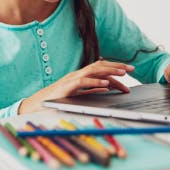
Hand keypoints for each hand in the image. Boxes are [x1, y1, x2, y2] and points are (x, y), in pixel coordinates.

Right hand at [18, 60, 134, 113]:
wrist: (38, 104)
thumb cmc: (58, 100)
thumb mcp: (80, 94)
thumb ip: (93, 89)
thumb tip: (108, 86)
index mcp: (81, 75)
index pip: (101, 68)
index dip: (115, 67)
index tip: (129, 69)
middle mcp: (78, 74)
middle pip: (100, 65)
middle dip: (116, 65)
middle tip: (131, 68)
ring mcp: (72, 79)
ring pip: (93, 70)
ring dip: (109, 70)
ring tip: (123, 72)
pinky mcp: (68, 86)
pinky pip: (83, 82)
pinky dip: (95, 81)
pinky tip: (106, 83)